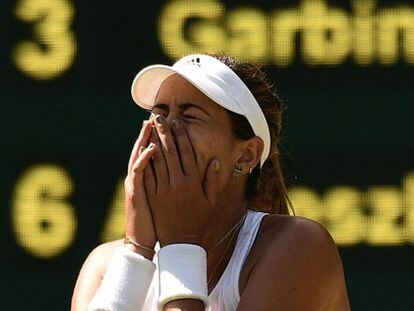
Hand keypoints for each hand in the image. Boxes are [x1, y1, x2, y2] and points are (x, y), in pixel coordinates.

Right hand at [124, 120, 156, 258]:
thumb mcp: (162, 199)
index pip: (155, 153)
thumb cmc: (157, 222)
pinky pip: (139, 173)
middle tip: (157, 116)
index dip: (160, 138)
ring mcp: (137, 184)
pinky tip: (151, 149)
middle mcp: (141, 178)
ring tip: (151, 125)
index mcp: (150, 178)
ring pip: (139, 157)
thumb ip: (167, 182)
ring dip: (144, 140)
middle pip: (145, 150)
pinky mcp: (136, 192)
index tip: (168, 124)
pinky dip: (144, 160)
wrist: (143, 241)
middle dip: (151, 133)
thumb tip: (177, 171)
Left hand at [144, 115, 220, 247]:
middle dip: (164, 133)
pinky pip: (148, 174)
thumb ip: (212, 179)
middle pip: (170, 152)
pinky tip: (142, 148)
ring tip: (150, 127)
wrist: (180, 243)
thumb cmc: (198, 221)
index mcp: (193, 182)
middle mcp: (177, 183)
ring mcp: (163, 189)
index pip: (187, 153)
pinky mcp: (152, 196)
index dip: (182, 136)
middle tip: (160, 117)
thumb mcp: (211, 201)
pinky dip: (145, 160)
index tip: (178, 122)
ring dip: (153, 141)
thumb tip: (215, 160)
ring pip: (157, 160)